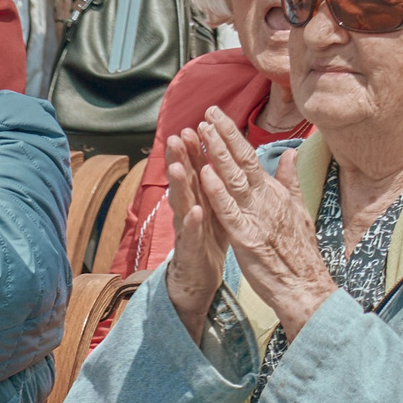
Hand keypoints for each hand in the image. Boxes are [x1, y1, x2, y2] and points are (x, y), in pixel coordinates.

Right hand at [160, 129, 227, 343]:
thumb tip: (225, 156)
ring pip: (182, 204)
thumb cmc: (209, 240)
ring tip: (177, 166)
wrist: (198, 279)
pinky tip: (195, 211)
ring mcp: (186, 230)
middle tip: (177, 136)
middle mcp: (189, 210)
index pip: (198, 169)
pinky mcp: (190, 250)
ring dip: (179, 185)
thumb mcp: (217, 207)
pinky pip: (191, 235)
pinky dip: (192, 223)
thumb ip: (219, 184)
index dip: (197, 147)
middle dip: (181, 158)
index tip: (199, 123)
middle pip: (185, 181)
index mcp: (201, 198)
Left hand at [185, 109, 328, 338]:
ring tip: (203, 131)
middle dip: (224, 135)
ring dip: (218, 154)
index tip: (217, 116)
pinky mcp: (247, 238)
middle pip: (242, 161)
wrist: (304, 286)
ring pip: (234, 180)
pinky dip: (217, 192)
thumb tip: (289, 155)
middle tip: (208, 112)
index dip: (233, 136)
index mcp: (274, 193)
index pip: (251, 158)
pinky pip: (229, 211)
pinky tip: (205, 173)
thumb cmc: (299, 252)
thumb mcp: (298, 210)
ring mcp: (256, 217)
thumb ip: (290, 181)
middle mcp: (266, 200)